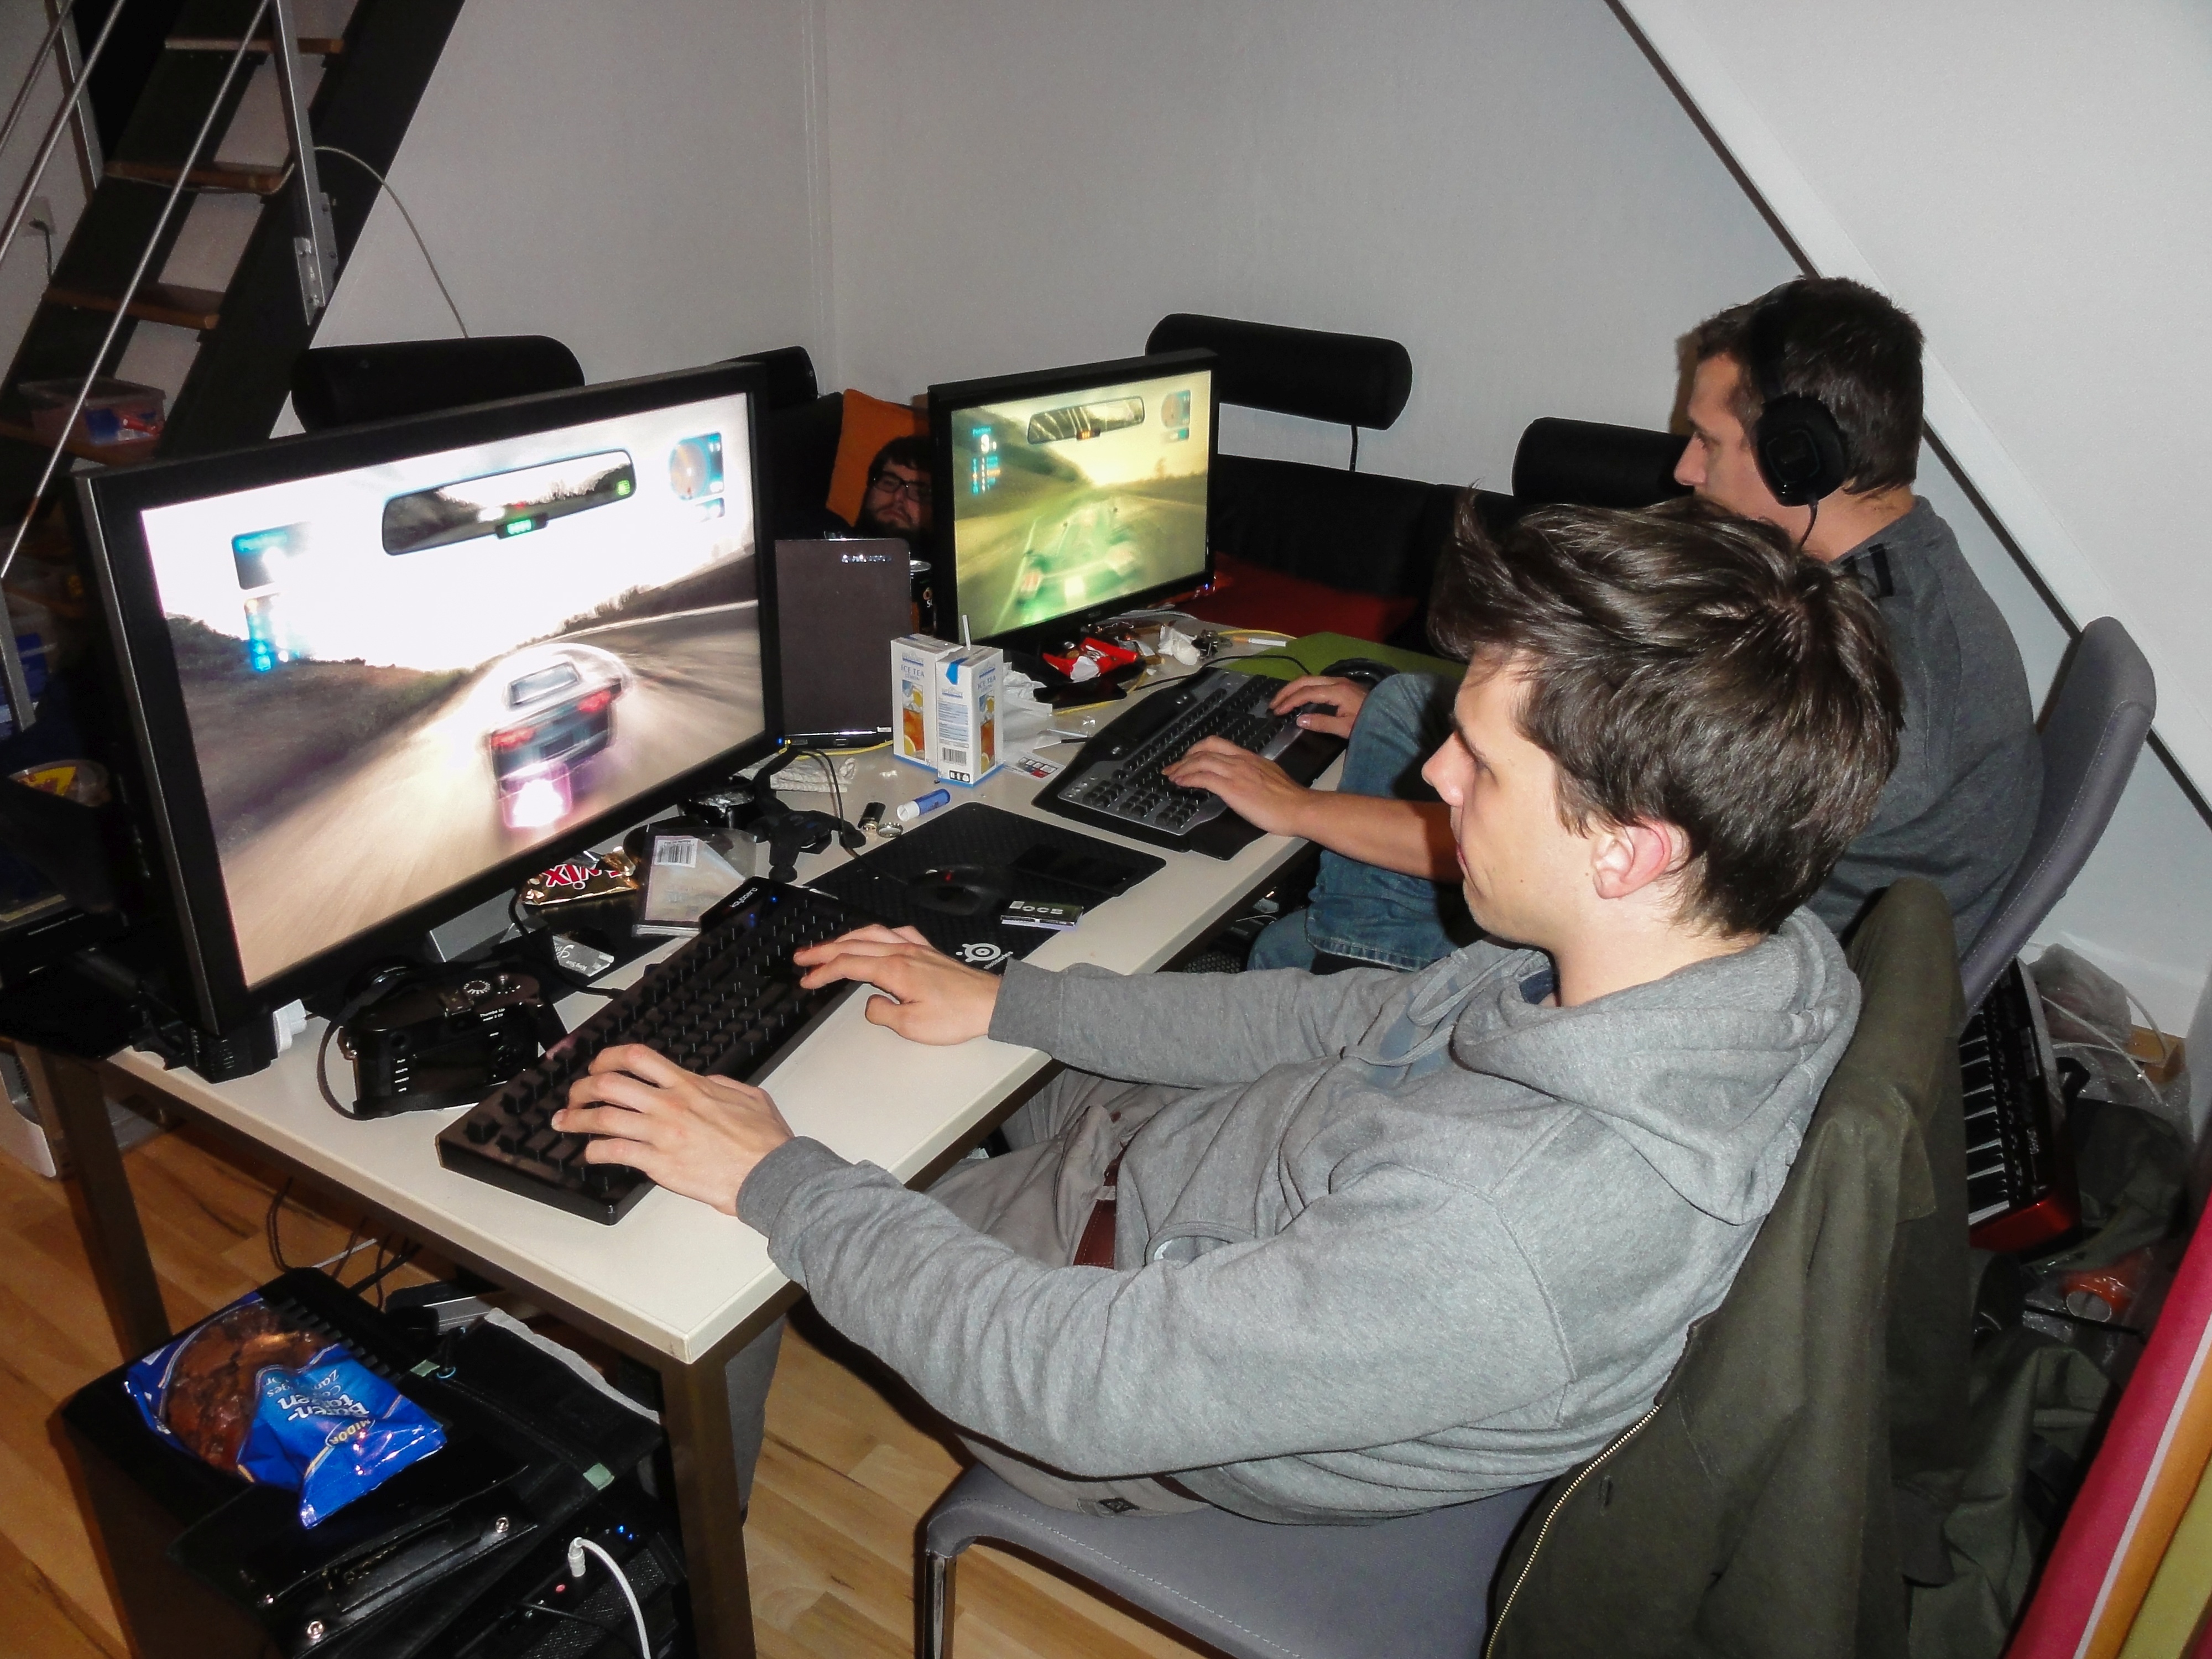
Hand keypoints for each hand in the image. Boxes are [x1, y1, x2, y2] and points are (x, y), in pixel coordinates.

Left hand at [552, 1044, 791, 1215]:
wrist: (770, 1174)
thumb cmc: (764, 1141)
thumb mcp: (749, 1096)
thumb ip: (722, 1085)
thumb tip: (705, 1081)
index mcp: (690, 1085)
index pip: (638, 1058)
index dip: (608, 1057)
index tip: (597, 1066)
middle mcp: (670, 1104)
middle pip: (609, 1084)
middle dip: (582, 1088)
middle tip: (574, 1097)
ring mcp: (662, 1134)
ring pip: (604, 1118)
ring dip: (577, 1119)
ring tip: (565, 1123)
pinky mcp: (659, 1164)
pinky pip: (614, 1152)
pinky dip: (594, 1152)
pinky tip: (590, 1154)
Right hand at [793, 924, 1000, 1043]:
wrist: (991, 1003)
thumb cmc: (958, 1015)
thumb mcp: (913, 1026)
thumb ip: (883, 1014)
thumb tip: (870, 1004)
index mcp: (895, 969)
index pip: (847, 965)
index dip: (822, 972)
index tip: (806, 979)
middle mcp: (903, 952)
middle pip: (853, 945)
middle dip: (823, 950)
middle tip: (802, 957)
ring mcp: (916, 948)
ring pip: (871, 934)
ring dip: (845, 938)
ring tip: (827, 945)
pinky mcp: (927, 951)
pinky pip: (895, 932)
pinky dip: (875, 933)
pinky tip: (873, 936)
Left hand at [1163, 736, 1312, 835]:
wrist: (1299, 807)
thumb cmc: (1289, 799)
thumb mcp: (1269, 778)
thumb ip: (1253, 775)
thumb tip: (1243, 781)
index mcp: (1249, 758)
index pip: (1218, 744)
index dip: (1198, 749)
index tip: (1188, 758)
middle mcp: (1240, 761)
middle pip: (1205, 749)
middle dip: (1185, 757)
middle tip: (1174, 767)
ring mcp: (1236, 773)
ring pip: (1201, 762)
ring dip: (1182, 768)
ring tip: (1171, 775)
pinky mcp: (1232, 788)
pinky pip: (1204, 778)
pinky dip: (1188, 778)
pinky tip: (1180, 783)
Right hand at [1269, 675, 1367, 738]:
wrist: (1389, 717)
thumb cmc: (1368, 723)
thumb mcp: (1345, 728)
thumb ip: (1322, 723)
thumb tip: (1298, 720)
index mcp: (1337, 691)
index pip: (1306, 693)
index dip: (1289, 701)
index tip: (1277, 712)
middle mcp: (1336, 681)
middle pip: (1305, 680)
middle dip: (1287, 691)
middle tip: (1273, 704)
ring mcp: (1340, 681)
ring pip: (1310, 679)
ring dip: (1294, 688)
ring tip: (1281, 700)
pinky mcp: (1342, 684)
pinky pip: (1317, 681)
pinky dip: (1303, 688)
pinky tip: (1298, 697)